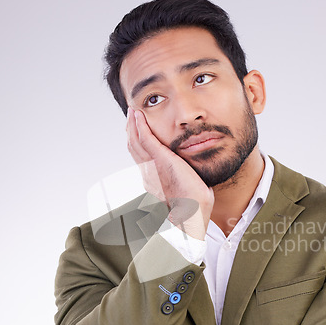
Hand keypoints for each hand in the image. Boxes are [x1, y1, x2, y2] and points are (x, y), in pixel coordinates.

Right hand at [127, 108, 213, 238]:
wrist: (192, 212)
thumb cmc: (194, 204)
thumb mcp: (187, 187)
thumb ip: (185, 179)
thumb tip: (192, 177)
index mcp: (154, 179)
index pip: (142, 157)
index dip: (138, 143)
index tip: (138, 131)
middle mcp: (148, 173)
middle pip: (134, 148)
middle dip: (131, 131)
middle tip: (132, 117)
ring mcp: (151, 166)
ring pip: (135, 142)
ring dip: (133, 125)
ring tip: (134, 112)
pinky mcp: (158, 160)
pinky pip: (144, 139)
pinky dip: (140, 126)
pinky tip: (139, 116)